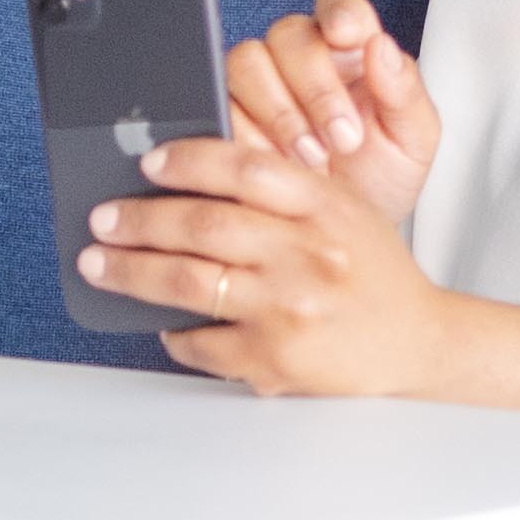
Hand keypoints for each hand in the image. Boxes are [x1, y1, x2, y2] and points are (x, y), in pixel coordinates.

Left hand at [84, 132, 467, 399]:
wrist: (418, 342)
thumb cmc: (370, 271)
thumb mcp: (343, 209)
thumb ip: (283, 189)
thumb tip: (188, 173)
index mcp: (325, 205)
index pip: (244, 167)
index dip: (187, 160)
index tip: (148, 163)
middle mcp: (308, 253)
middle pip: (202, 224)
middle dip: (138, 220)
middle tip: (103, 219)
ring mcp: (290, 309)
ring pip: (189, 280)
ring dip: (132, 271)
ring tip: (102, 264)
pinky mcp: (276, 359)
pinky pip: (203, 342)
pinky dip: (174, 333)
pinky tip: (164, 322)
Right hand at [221, 0, 439, 226]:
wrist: (343, 237)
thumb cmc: (380, 180)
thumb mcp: (412, 141)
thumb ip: (405, 92)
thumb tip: (382, 46)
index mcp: (351, 51)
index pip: (339, 6)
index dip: (338, 12)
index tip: (344, 34)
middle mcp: (300, 59)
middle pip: (288, 33)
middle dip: (316, 86)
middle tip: (342, 138)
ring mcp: (260, 86)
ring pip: (246, 62)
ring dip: (280, 111)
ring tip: (312, 158)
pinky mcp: (228, 117)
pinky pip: (222, 107)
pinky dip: (250, 137)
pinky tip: (278, 163)